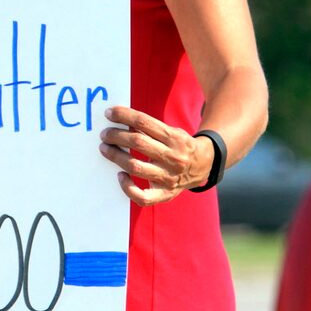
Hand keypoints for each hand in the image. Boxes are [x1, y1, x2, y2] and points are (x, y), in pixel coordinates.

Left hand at [99, 105, 213, 205]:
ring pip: (135, 166)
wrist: (206, 165)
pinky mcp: (166, 194)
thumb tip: (121, 120)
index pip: (143, 122)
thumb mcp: (171, 131)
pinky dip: (128, 187)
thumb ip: (150, 128)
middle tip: (104, 134)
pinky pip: (143, 197)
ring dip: (115, 156)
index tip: (109, 113)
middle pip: (137, 142)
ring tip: (105, 148)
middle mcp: (172, 157)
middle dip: (116, 135)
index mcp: (174, 137)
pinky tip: (120, 175)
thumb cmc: (180, 145)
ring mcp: (169, 177)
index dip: (123, 116)